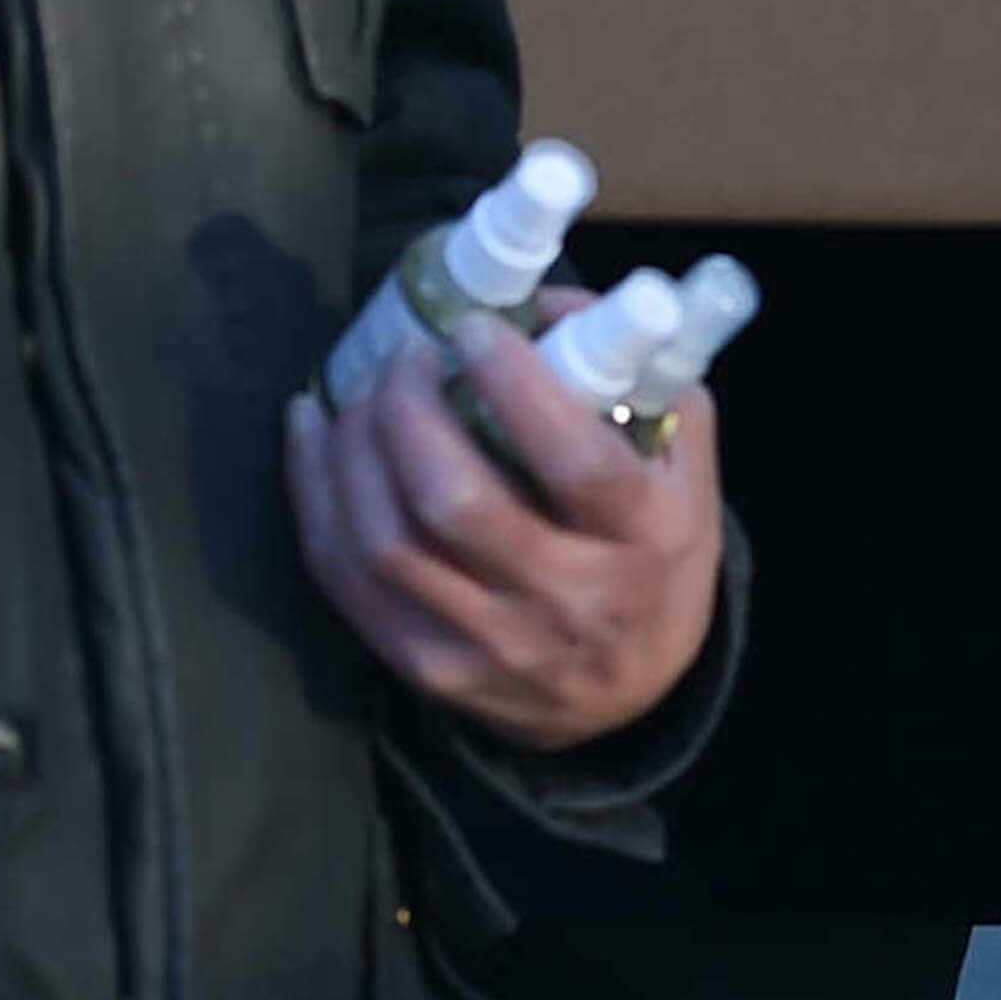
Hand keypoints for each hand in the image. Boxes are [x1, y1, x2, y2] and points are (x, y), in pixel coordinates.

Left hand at [288, 293, 725, 749]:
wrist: (628, 695)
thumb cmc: (655, 556)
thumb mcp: (686, 471)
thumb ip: (642, 384)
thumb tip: (550, 305)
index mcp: (646, 539)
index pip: (573, 460)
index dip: (513, 385)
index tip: (472, 329)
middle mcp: (567, 598)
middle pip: (455, 503)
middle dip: (409, 411)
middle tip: (405, 356)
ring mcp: (491, 642)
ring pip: (385, 543)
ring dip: (351, 449)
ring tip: (357, 390)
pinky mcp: (429, 669)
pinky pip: (347, 580)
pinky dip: (316, 497)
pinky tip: (313, 436)